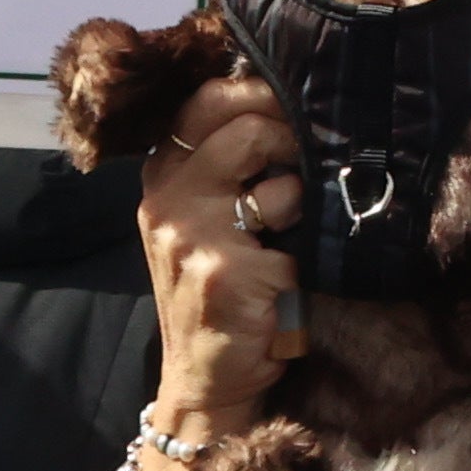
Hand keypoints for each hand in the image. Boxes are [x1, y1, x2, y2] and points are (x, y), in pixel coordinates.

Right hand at [131, 76, 303, 459]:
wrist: (205, 377)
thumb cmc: (218, 285)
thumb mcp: (205, 214)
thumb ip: (227, 160)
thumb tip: (289, 98)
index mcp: (164, 176)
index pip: (207, 101)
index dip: (260, 93)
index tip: (293, 108)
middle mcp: (168, 201)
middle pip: (246, 128)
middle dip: (293, 143)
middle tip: (306, 168)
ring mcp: (191, 237)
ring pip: (278, 186)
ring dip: (300, 207)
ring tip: (287, 235)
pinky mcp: (225, 275)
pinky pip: (295, 246)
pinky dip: (304, 263)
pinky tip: (285, 283)